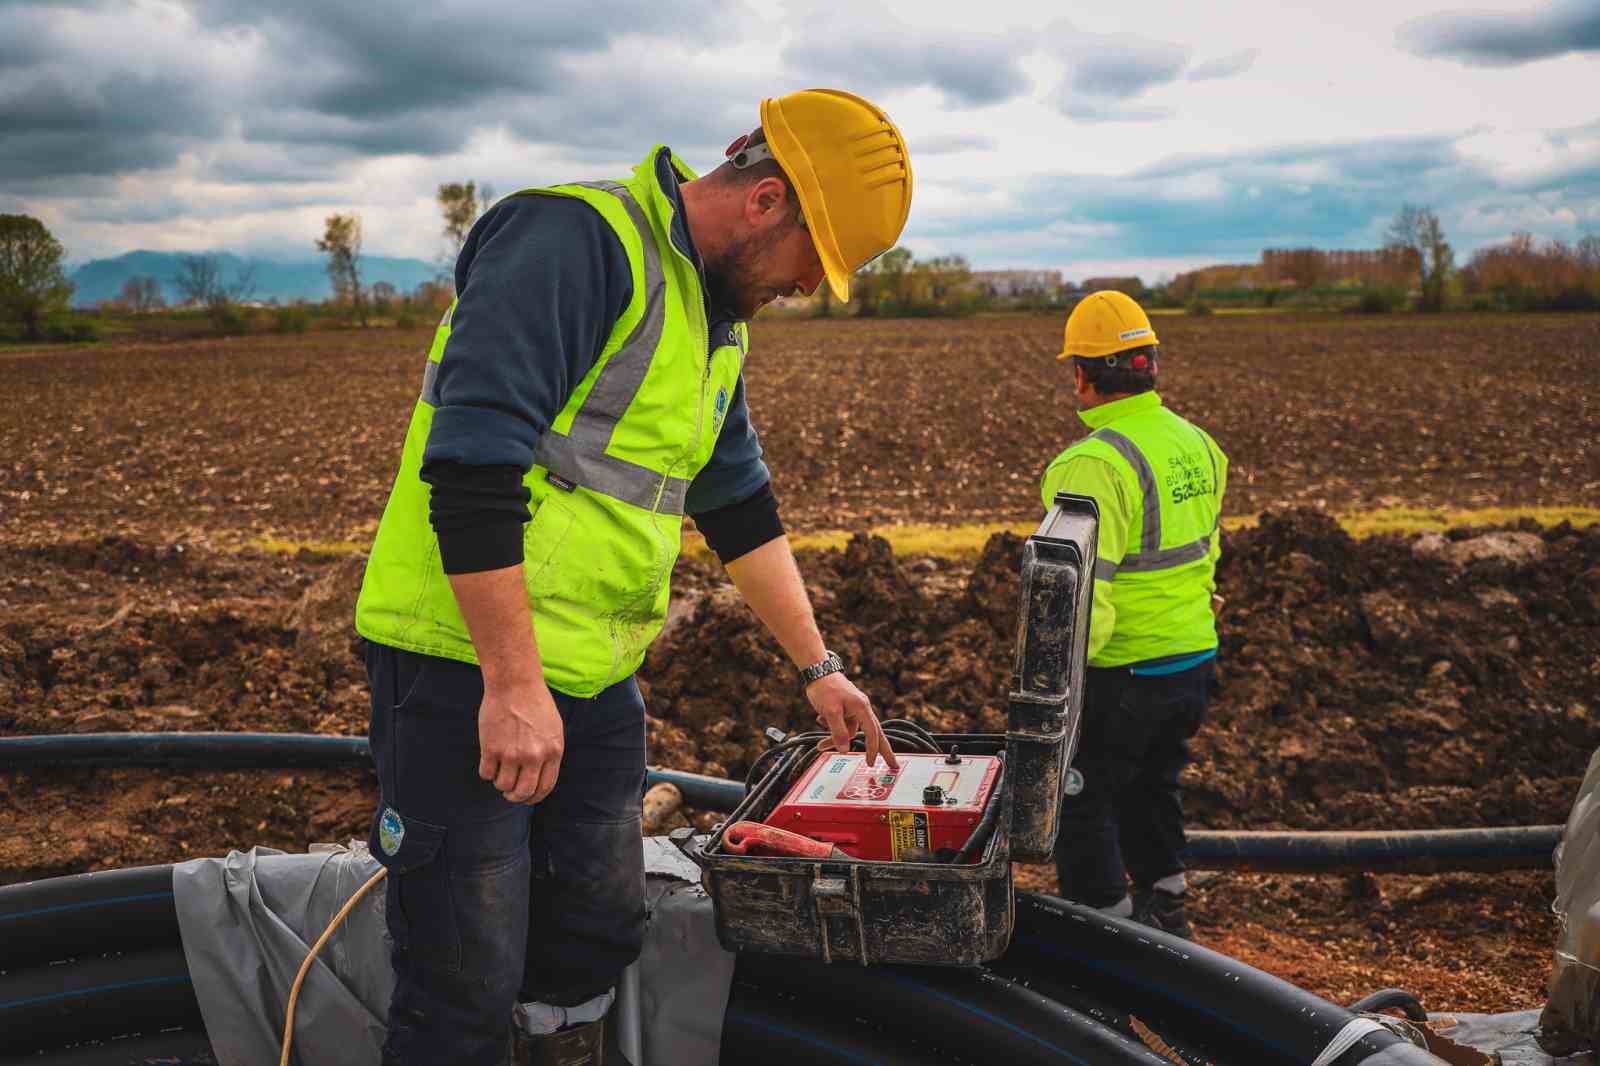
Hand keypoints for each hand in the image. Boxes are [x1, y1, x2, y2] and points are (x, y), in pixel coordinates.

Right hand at [477, 683, 564, 804]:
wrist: (515, 684)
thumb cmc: (535, 703)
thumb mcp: (554, 729)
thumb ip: (549, 753)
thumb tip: (540, 777)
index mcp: (553, 752)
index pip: (545, 787)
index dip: (534, 797)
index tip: (526, 797)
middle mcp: (534, 756)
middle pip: (523, 792)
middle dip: (515, 797)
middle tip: (509, 793)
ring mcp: (512, 754)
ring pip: (503, 785)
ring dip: (500, 783)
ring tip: (500, 770)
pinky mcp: (491, 748)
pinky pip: (486, 774)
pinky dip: (487, 772)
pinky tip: (489, 760)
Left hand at [806, 673, 898, 770]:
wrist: (817, 671)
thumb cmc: (825, 688)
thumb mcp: (830, 712)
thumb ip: (838, 732)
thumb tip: (845, 750)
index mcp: (862, 707)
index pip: (872, 733)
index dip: (872, 749)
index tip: (870, 762)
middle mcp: (862, 708)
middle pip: (875, 733)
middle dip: (881, 750)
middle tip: (893, 765)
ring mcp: (854, 709)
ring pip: (851, 731)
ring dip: (836, 738)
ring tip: (820, 745)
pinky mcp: (846, 709)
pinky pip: (843, 725)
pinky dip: (833, 729)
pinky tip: (820, 721)